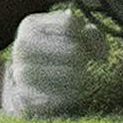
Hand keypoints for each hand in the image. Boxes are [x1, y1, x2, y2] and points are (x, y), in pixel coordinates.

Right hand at [1, 9, 115, 117]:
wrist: (20, 83)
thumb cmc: (50, 53)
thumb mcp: (64, 34)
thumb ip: (87, 33)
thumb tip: (101, 52)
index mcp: (30, 25)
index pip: (70, 24)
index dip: (88, 35)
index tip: (91, 45)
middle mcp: (22, 47)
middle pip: (73, 50)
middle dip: (85, 57)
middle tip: (85, 63)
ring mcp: (22, 73)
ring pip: (70, 74)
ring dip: (81, 76)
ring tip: (80, 76)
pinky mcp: (27, 98)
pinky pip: (62, 97)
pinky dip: (73, 94)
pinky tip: (72, 90)